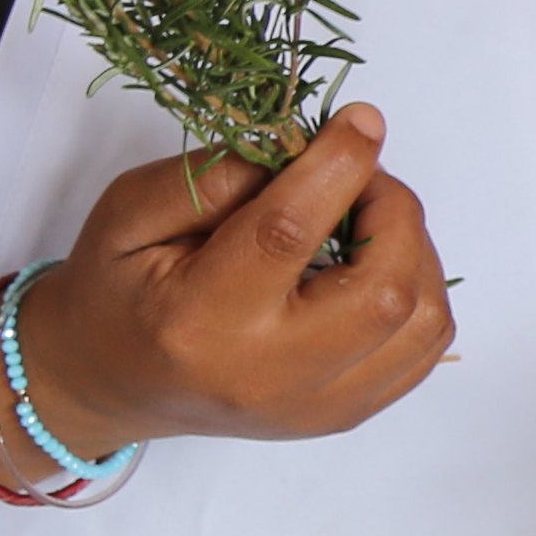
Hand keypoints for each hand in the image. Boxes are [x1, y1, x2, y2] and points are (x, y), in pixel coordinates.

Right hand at [10, 102, 449, 450]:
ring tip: (365, 218)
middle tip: (358, 174)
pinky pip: (425, 347)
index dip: (338, 164)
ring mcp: (316, 407)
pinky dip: (419, 289)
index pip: (288, 234)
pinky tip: (372, 263)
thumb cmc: (117, 289)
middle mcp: (268, 377)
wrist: (110, 382)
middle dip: (392, 209)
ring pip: (422, 320)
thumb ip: (214, 175)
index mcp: (199, 322)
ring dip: (412, 249)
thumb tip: (310, 147)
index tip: (361, 121)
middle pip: (384, 290)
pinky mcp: (345, 414)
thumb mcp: (130, 211)